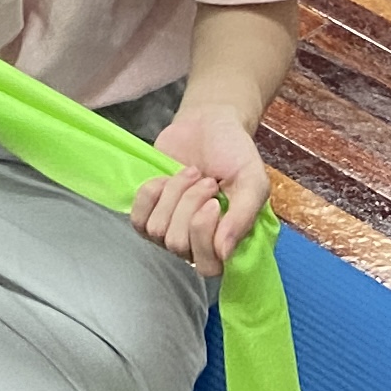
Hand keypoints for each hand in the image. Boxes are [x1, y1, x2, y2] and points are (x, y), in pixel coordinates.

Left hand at [130, 99, 268, 276]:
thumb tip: (224, 253)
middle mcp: (196, 244)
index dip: (204, 234)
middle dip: (190, 204)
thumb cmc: (235, 154)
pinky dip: (150, 194)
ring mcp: (170, 230)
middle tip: (206, 181)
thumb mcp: (253, 181)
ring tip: (191, 174)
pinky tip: (166, 179)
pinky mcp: (148, 213)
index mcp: (226, 243)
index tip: (215, 201)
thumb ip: (243, 217)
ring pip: (157, 230)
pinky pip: (137, 219)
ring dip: (174, 194)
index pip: (207, 267)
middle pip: (177, 244)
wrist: (210, 124)